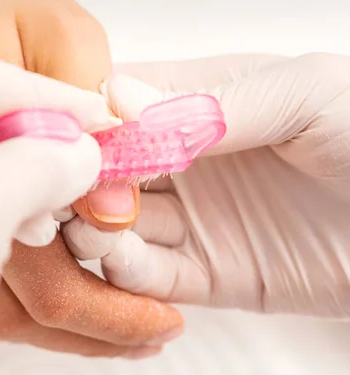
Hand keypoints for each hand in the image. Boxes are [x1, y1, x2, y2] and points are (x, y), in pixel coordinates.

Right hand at [67, 53, 349, 316]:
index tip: (71, 137)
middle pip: (104, 169)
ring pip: (113, 225)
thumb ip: (213, 102)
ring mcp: (190, 219)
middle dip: (82, 180)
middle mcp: (185, 162)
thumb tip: (120, 97)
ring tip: (96, 228)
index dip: (88, 120)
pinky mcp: (203, 274)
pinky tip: (120, 260)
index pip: (118, 103)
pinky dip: (124, 271)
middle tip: (75, 190)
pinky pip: (147, 276)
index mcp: (201, 104)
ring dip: (93, 228)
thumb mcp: (306, 94)